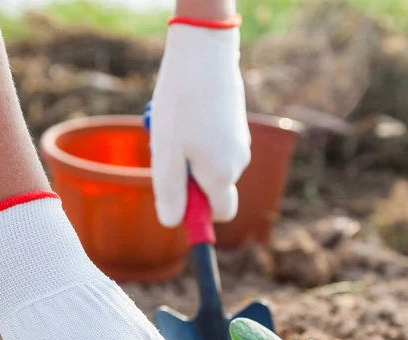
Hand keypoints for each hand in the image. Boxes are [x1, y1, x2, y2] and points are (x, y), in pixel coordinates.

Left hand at [150, 21, 250, 226]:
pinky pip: (216, 145)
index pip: (219, 215)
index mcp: (222, 175)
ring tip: (178, 124)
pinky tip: (189, 112)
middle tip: (169, 148)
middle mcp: (238, 163)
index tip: (178, 194)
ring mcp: (241, 142)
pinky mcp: (237, 125)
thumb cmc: (181, 102)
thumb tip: (173, 222)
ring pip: (212, 165)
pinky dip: (200, 137)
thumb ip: (171, 192)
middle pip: (212, 188)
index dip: (199, 212)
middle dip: (189, 178)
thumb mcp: (166, 153)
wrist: (204, 49)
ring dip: (191, 155)